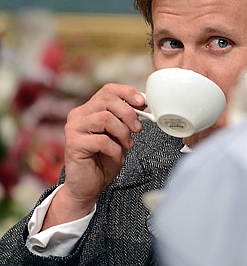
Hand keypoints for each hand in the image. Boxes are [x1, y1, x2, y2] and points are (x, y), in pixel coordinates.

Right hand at [42, 83, 144, 229]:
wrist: (88, 186)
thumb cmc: (105, 159)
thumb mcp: (120, 134)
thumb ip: (126, 119)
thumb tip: (143, 103)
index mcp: (89, 109)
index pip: (108, 90)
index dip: (127, 93)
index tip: (142, 103)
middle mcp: (78, 115)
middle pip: (108, 101)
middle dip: (129, 114)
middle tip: (137, 129)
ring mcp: (73, 128)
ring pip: (106, 118)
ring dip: (122, 133)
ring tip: (126, 145)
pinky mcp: (73, 144)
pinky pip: (102, 140)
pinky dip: (115, 149)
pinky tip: (115, 156)